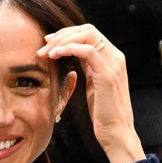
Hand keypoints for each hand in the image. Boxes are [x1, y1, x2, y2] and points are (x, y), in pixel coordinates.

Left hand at [37, 25, 144, 162]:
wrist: (116, 132)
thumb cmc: (104, 113)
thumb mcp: (94, 84)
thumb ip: (88, 67)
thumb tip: (73, 54)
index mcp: (113, 58)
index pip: (90, 33)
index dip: (68, 34)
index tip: (49, 43)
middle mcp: (116, 57)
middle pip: (88, 30)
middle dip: (62, 34)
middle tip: (44, 45)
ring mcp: (114, 64)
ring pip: (87, 35)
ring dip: (63, 41)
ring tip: (46, 51)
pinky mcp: (108, 74)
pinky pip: (87, 51)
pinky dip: (68, 49)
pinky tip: (55, 55)